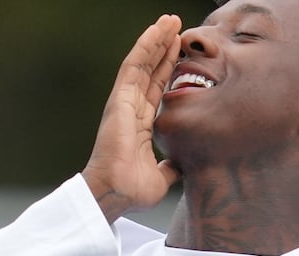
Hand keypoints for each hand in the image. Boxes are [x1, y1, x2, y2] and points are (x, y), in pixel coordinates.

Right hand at [82, 15, 181, 223]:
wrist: (116, 193)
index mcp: (140, 125)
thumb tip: (182, 166)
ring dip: (156, 40)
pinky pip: (133, 66)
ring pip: (142, 63)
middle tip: (177, 26)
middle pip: (150, 71)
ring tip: (170, 20)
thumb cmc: (132, 190)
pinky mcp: (120, 99)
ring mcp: (124, 102)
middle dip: (163, 48)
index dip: (168, 69)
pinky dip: (145, 46)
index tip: (180, 52)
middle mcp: (131, 110)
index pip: (156, 89)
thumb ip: (171, 167)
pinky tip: (156, 30)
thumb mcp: (163, 178)